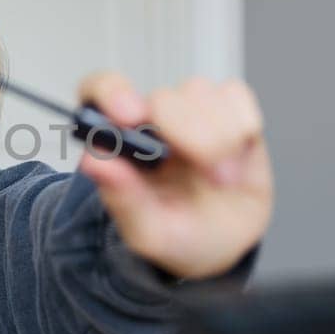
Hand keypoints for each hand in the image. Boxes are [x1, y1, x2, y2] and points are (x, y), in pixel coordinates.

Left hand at [76, 73, 273, 279]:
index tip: (129, 118)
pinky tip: (237, 157)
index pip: (100, 90)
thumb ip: (121, 197)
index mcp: (119, 141)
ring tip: (220, 179)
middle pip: (163, 97)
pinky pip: (235, 94)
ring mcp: (190, 108)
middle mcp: (151, 117)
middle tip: (205, 175)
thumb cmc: (177, 234)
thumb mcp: (148, 232)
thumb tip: (93, 161)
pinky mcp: (228, 106)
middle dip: (187, 135)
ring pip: (201, 93)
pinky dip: (241, 127)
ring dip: (219, 139)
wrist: (224, 243)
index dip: (111, 93)